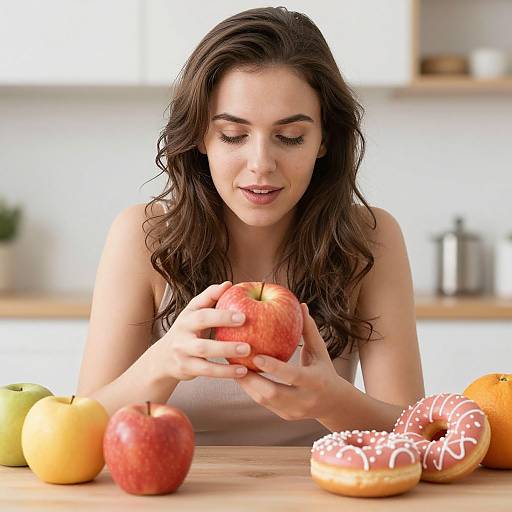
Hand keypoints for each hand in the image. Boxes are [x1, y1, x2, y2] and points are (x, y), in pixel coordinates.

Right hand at [152, 281, 250, 380]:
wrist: (163, 358)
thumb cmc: (187, 330)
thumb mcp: (194, 312)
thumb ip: (210, 297)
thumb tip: (228, 284)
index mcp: (187, 317)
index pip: (203, 313)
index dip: (223, 315)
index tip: (244, 316)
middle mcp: (182, 335)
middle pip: (202, 334)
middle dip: (225, 336)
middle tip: (248, 338)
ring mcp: (183, 353)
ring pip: (205, 354)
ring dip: (227, 355)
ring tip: (247, 354)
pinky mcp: (186, 369)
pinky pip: (207, 371)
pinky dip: (225, 372)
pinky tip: (243, 371)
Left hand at [236, 303, 340, 420]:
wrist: (335, 404)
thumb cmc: (325, 370)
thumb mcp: (320, 350)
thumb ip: (309, 330)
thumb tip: (301, 305)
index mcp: (315, 382)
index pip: (292, 376)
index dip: (274, 368)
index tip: (256, 356)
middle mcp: (304, 400)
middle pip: (273, 394)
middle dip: (252, 379)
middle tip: (235, 361)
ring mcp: (293, 411)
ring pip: (264, 401)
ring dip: (247, 384)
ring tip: (232, 367)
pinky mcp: (284, 416)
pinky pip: (264, 404)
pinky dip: (251, 389)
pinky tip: (240, 375)